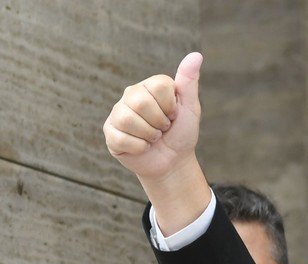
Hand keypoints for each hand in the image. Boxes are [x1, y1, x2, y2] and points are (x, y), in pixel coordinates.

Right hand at [103, 53, 211, 231]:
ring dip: (149, 135)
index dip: (170, 106)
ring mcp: (118, 113)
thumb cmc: (181, 134)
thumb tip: (196, 55)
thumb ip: (189, 82)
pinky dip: (139, 148)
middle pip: (141, 102)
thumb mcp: (190, 108)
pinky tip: (142, 147)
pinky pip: (122, 138)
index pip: (158, 86)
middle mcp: (130, 95)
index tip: (173, 115)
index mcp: (149, 86)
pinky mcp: (110, 133)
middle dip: (159, 122)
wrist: (173, 163)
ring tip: (153, 137)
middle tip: (163, 128)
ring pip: (129, 119)